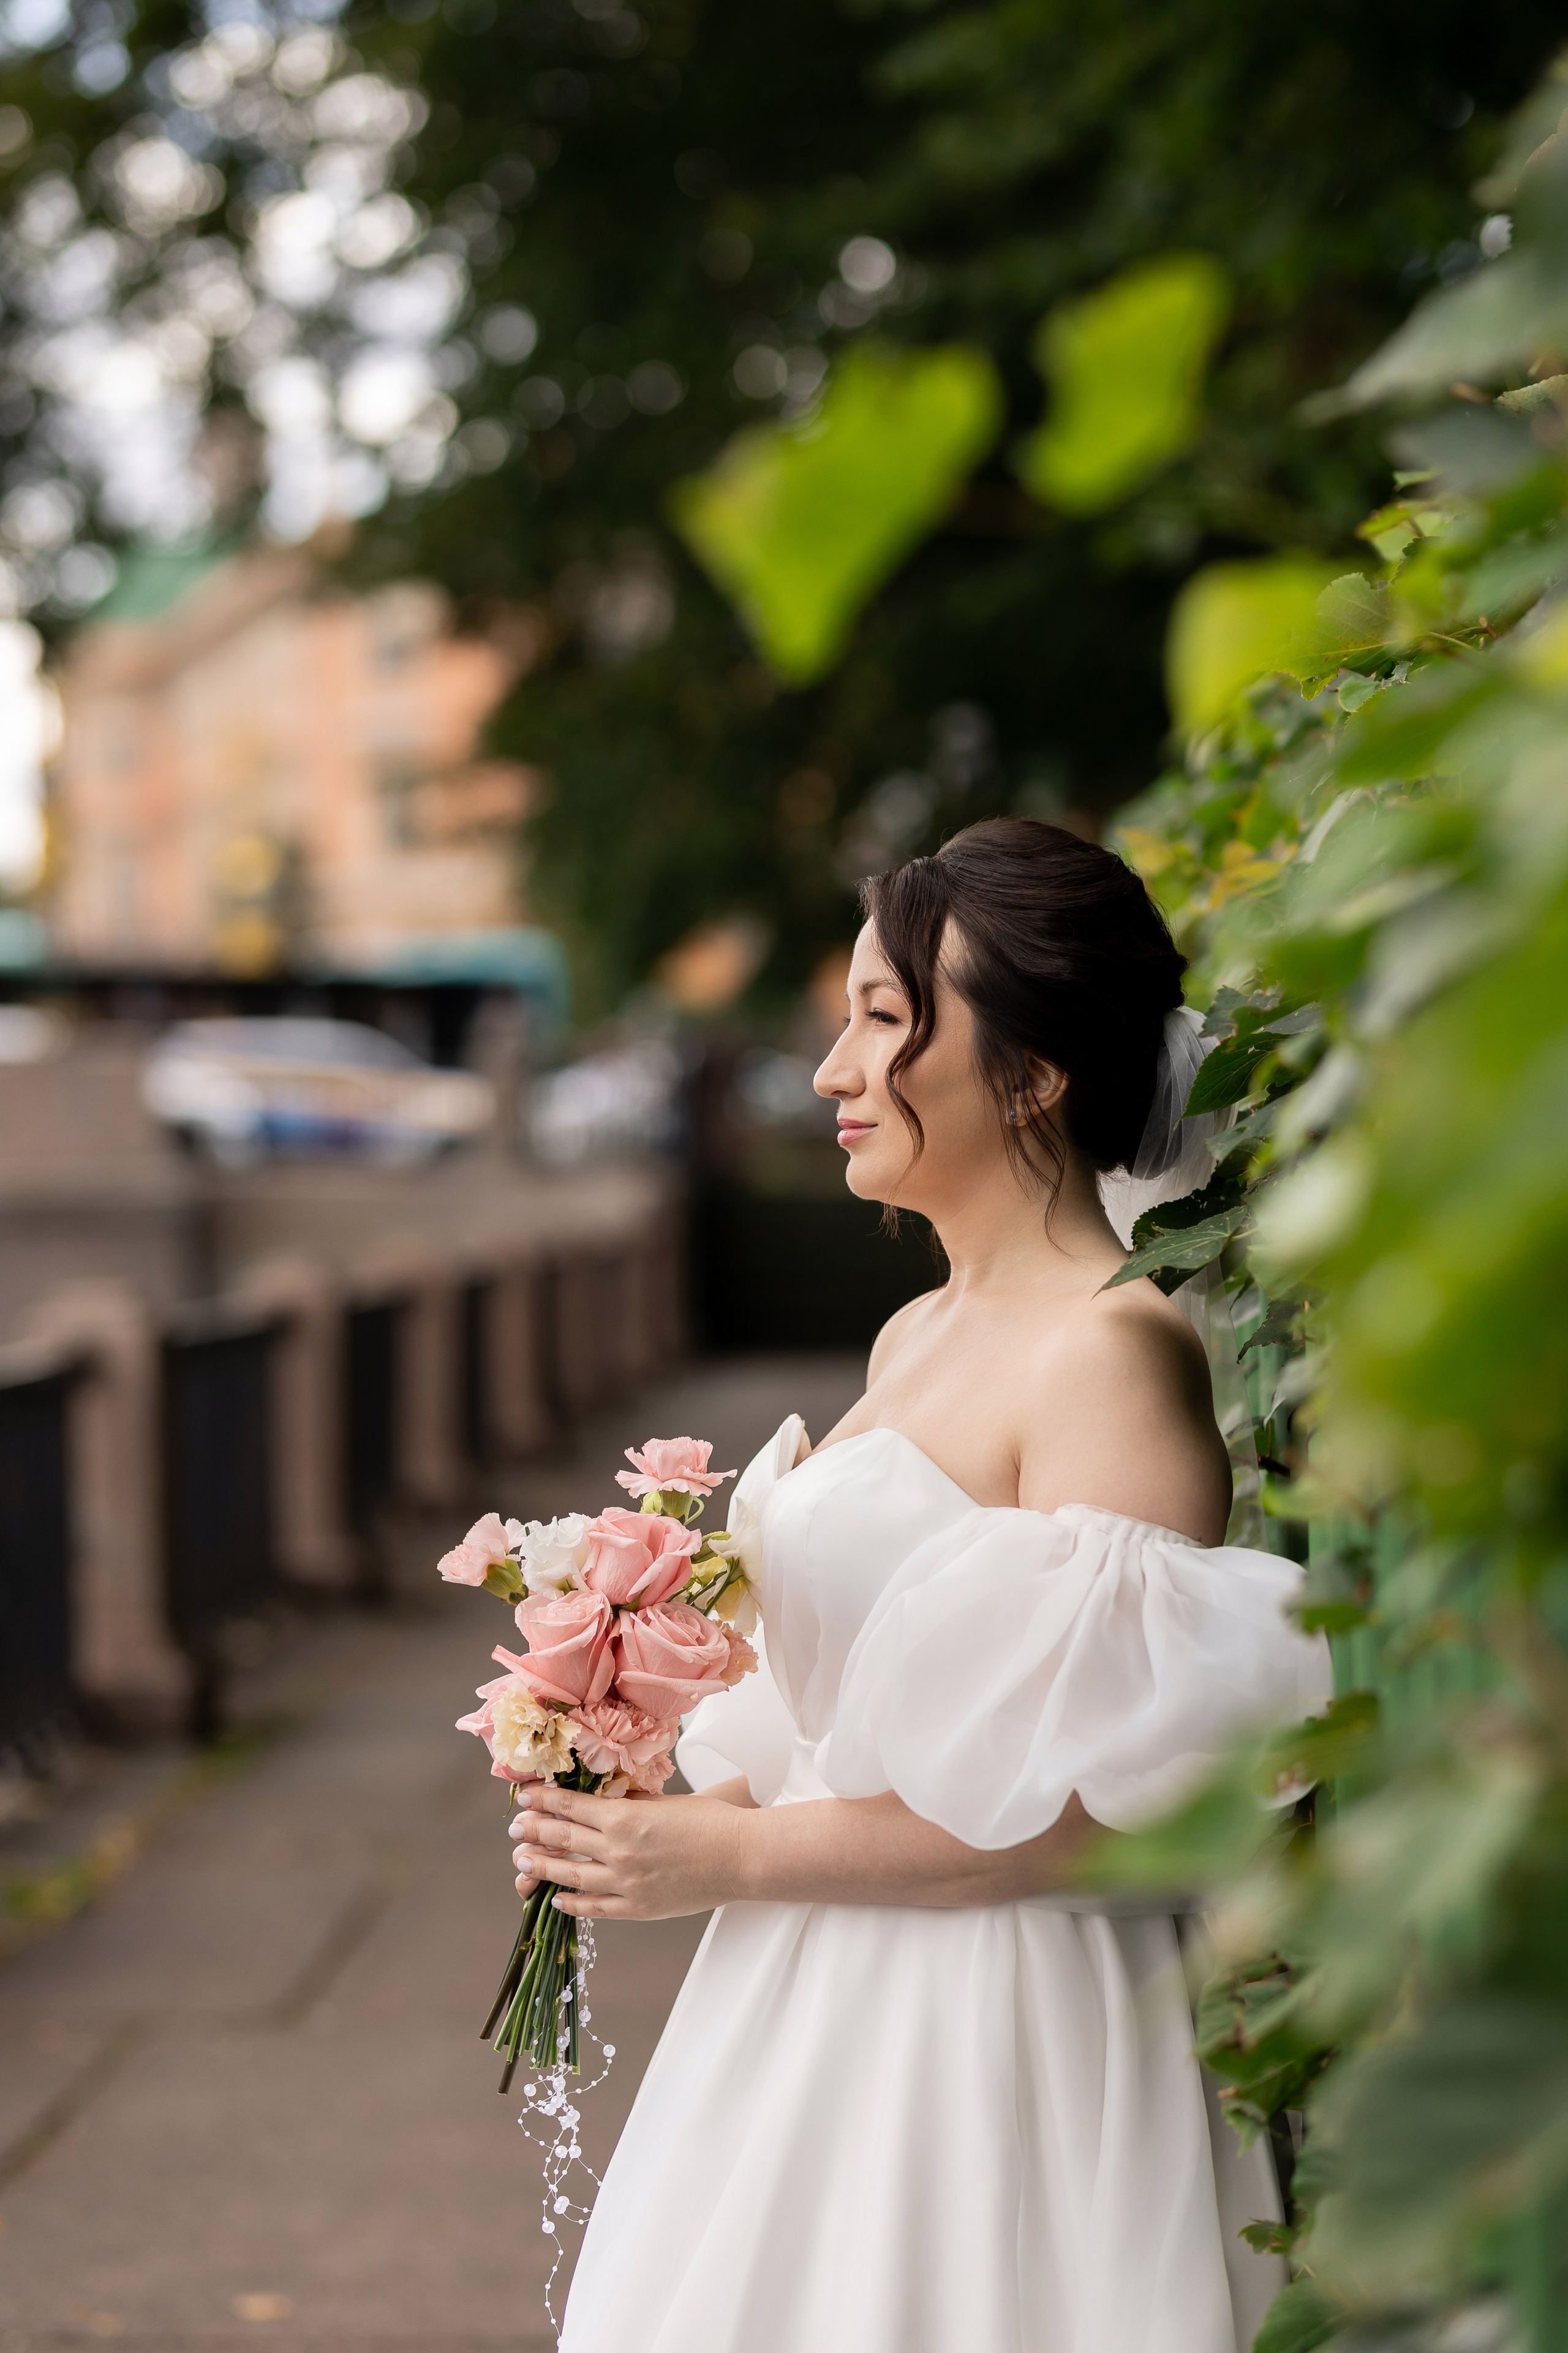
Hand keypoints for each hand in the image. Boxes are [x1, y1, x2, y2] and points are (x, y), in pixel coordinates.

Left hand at [509, 1785, 748, 1920]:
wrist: (741, 1857)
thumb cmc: (710, 1823)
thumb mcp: (664, 1802)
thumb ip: (631, 1803)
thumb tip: (604, 1799)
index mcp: (624, 1818)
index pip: (570, 1807)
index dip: (543, 1801)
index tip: (525, 1798)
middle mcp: (618, 1851)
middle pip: (563, 1840)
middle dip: (534, 1832)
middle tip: (515, 1828)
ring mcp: (625, 1883)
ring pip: (570, 1876)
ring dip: (543, 1867)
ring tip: (523, 1862)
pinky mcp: (637, 1908)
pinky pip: (595, 1908)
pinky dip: (573, 1903)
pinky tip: (559, 1899)